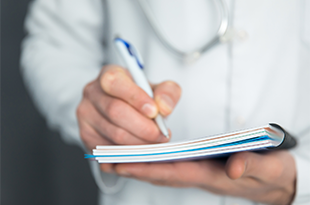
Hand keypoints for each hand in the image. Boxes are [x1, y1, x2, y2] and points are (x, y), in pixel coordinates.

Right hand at [77, 65, 181, 171]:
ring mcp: (85, 115)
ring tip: (154, 143)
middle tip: (162, 135)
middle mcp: (92, 92)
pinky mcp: (86, 136)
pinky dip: (129, 155)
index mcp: (109, 74)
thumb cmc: (142, 98)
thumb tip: (164, 107)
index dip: (135, 98)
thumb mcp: (159, 89)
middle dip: (143, 127)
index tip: (154, 112)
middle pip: (115, 111)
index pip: (115, 82)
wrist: (127, 109)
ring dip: (139, 143)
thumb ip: (167, 92)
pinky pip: (108, 150)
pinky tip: (141, 151)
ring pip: (113, 134)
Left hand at [113, 150, 295, 204]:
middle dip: (134, 169)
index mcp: (213, 175)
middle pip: (162, 173)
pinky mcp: (201, 168)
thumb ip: (252, 165)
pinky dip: (153, 164)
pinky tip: (141, 158)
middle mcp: (201, 176)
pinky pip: (171, 167)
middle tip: (107, 162)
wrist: (278, 180)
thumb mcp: (269, 167)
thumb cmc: (272, 173)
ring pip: (164, 171)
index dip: (149, 169)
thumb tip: (233, 168)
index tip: (123, 164)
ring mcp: (199, 173)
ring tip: (115, 159)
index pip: (175, 172)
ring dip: (139, 166)